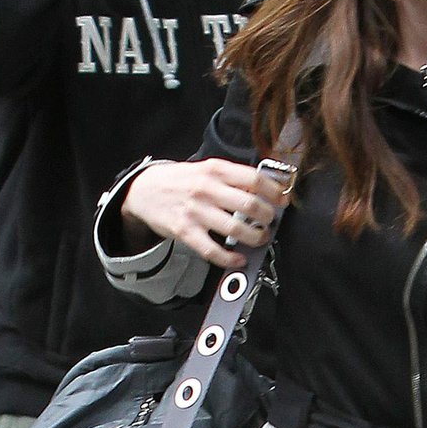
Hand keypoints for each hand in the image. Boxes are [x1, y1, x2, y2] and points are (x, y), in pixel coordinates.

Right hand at [120, 158, 287, 269]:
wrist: (144, 190)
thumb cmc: (181, 180)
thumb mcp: (207, 169)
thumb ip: (233, 177)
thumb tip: (265, 189)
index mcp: (215, 170)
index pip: (255, 179)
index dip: (274, 192)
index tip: (282, 200)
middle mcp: (207, 189)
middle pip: (250, 205)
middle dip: (268, 217)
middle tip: (269, 222)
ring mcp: (196, 211)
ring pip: (236, 229)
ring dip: (255, 237)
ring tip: (259, 238)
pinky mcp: (186, 231)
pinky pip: (213, 250)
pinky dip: (230, 258)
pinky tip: (238, 259)